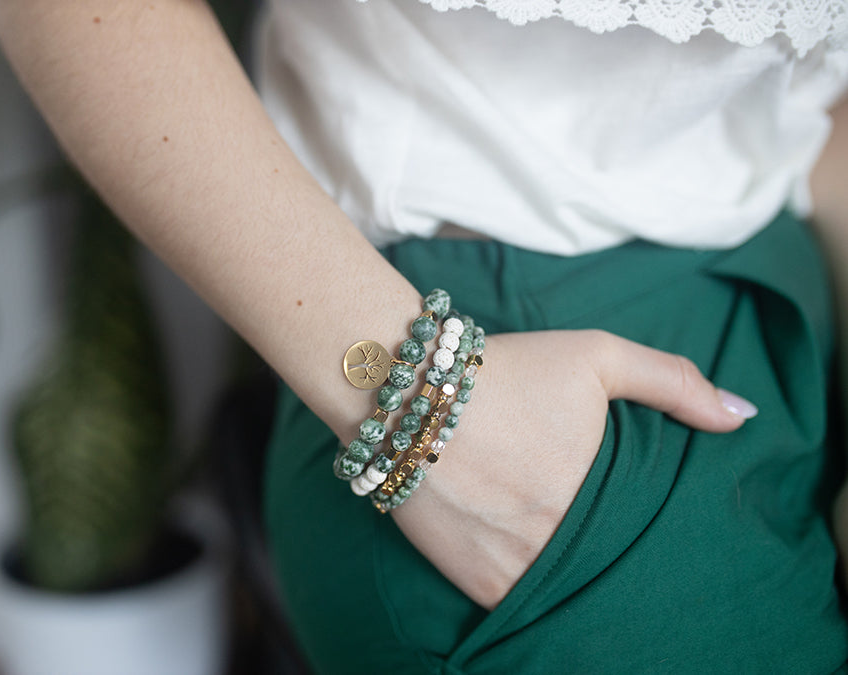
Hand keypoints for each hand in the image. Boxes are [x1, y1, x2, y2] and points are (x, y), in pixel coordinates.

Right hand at [390, 330, 756, 608]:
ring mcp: (517, 571)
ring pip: (569, 589)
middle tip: (591, 516)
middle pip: (609, 563)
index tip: (636, 508)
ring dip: (572, 568)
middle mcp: (560, 542)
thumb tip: (742, 416)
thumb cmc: (506, 372)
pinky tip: (527, 549)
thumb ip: (673, 382)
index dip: (648, 524)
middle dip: (610, 547)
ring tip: (559, 534)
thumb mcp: (595, 357)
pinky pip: (523, 604)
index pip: (650, 532)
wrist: (406, 393)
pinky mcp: (478, 585)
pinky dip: (532, 585)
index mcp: (600, 494)